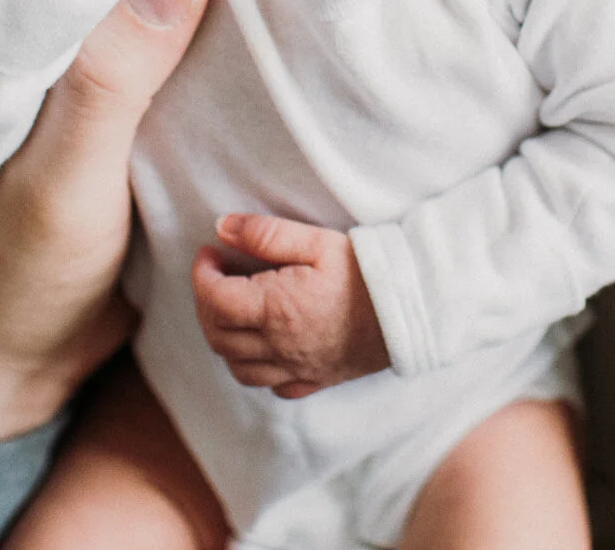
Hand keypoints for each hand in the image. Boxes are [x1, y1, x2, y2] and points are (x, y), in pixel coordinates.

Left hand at [0, 0, 210, 444]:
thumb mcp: (64, 179)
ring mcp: (98, 90)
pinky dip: (220, 50)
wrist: (2, 377)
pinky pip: (184, 72)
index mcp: (21, 38)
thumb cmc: (7, 277)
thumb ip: (111, 80)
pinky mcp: (136, 133)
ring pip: (160, 8)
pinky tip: (273, 27)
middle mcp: (56, 49)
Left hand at [191, 213, 390, 398]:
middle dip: (206, 304)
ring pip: (237, 366)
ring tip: (235, 309)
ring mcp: (296, 368)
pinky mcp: (315, 380)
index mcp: (275, 309)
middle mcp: (278, 346)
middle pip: (218, 336)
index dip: (201, 274)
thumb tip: (223, 228)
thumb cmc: (365, 272)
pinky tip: (263, 347)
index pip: (213, 299)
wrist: (413, 310)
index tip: (209, 252)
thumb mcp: (317, 241)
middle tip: (218, 276)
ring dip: (224, 338)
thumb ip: (266, 233)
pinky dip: (254, 368)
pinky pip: (271, 386)